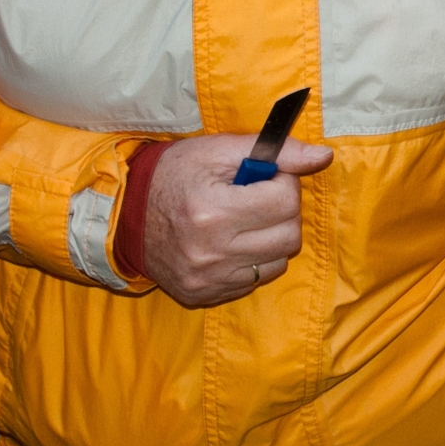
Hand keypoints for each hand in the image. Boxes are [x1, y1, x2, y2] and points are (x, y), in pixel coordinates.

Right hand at [136, 132, 333, 308]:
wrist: (123, 215)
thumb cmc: (173, 174)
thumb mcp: (216, 150)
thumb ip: (273, 151)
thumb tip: (322, 157)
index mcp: (213, 211)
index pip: (286, 200)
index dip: (283, 181)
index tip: (266, 176)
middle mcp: (211, 251)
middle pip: (290, 235)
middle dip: (283, 211)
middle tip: (258, 198)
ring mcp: (208, 279)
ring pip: (278, 261)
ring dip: (271, 237)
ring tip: (244, 220)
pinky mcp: (204, 295)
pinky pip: (255, 281)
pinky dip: (253, 259)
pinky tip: (231, 242)